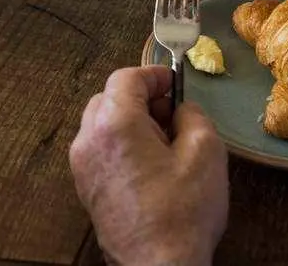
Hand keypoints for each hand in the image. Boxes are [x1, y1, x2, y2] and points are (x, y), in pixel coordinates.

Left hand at [69, 66, 227, 265]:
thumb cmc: (182, 212)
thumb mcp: (205, 153)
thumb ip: (193, 116)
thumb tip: (181, 108)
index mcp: (114, 123)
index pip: (125, 78)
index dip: (152, 75)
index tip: (173, 82)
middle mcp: (88, 139)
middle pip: (109, 98)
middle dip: (140, 99)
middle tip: (172, 114)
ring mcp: (82, 164)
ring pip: (101, 123)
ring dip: (130, 121)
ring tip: (164, 143)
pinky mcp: (85, 186)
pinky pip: (100, 149)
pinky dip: (120, 144)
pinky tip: (149, 165)